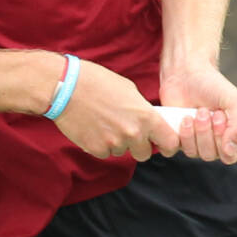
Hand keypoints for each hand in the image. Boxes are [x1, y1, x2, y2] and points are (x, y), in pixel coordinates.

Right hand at [53, 59, 182, 160]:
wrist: (66, 87)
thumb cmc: (97, 82)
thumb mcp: (129, 90)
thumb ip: (142, 110)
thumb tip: (148, 123)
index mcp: (146, 117)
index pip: (170, 143)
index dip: (168, 145)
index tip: (163, 144)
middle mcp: (133, 133)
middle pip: (144, 154)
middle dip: (138, 146)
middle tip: (127, 132)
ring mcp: (114, 143)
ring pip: (121, 152)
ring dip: (116, 143)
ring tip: (104, 123)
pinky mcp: (96, 149)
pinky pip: (104, 153)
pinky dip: (100, 145)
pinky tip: (93, 128)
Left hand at [158, 64, 236, 165]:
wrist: (186, 76)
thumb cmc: (213, 86)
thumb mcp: (234, 100)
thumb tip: (232, 149)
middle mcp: (226, 143)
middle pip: (228, 158)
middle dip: (220, 133)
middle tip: (216, 113)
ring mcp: (204, 146)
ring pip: (205, 155)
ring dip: (202, 131)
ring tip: (200, 111)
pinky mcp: (184, 144)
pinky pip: (185, 151)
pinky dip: (185, 133)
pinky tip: (185, 119)